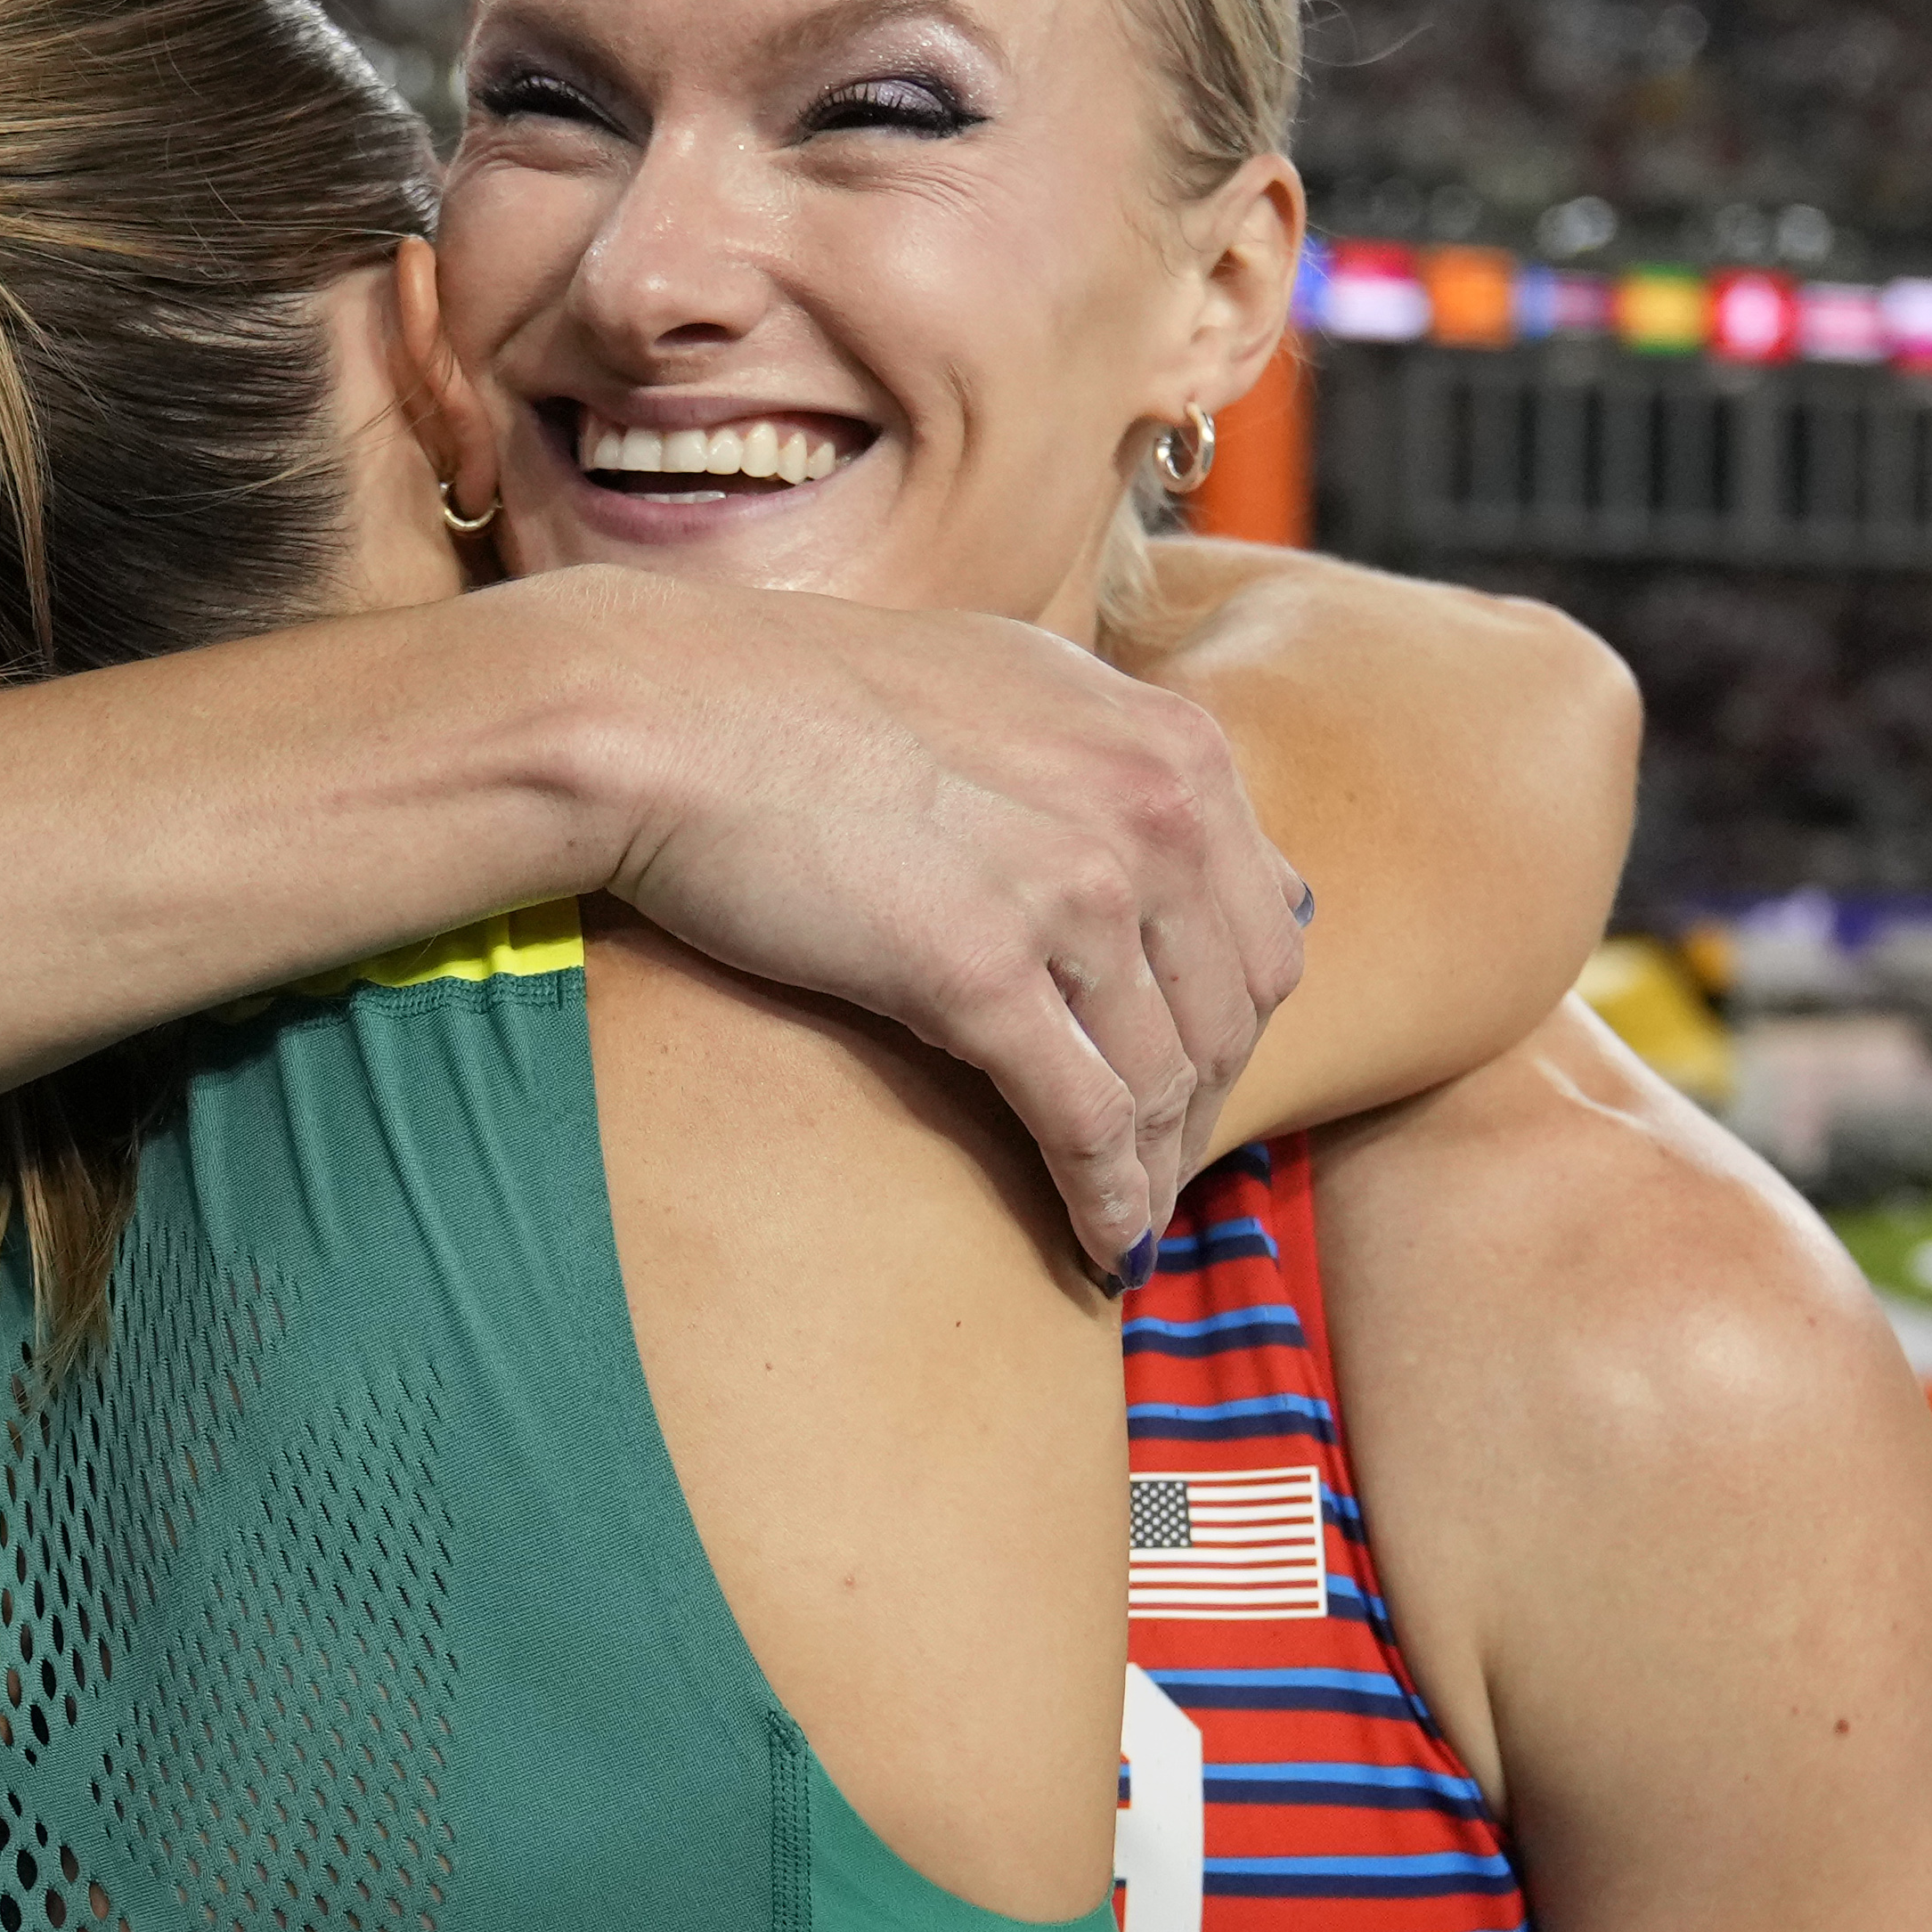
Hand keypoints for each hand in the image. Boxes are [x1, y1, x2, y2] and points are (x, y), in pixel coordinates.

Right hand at [576, 579, 1308, 1264]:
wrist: (666, 713)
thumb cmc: (801, 698)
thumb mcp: (1005, 683)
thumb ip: (1104, 752)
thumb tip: (1173, 816)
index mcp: (1170, 743)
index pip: (1266, 925)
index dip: (1234, 1025)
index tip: (1192, 1082)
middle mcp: (1151, 811)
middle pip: (1230, 1017)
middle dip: (1204, 1112)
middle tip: (1159, 1174)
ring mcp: (1074, 890)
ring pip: (1165, 1082)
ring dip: (1154, 1173)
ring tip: (1126, 1227)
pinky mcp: (981, 973)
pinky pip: (1086, 1124)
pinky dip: (1107, 1201)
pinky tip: (1098, 1247)